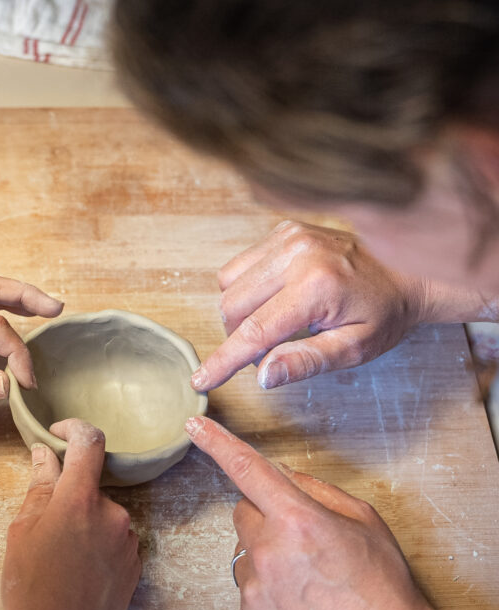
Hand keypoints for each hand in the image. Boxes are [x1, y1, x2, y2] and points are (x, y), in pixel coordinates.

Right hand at [0, 419, 140, 609]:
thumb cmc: (31, 589)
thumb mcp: (22, 531)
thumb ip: (39, 486)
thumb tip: (44, 454)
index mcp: (79, 500)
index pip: (88, 442)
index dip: (74, 428)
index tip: (59, 431)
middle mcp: (112, 513)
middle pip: (91, 486)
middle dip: (69, 497)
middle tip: (45, 528)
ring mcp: (128, 540)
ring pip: (102, 515)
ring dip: (84, 524)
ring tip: (61, 559)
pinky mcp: (136, 563)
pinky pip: (115, 539)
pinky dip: (98, 544)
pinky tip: (79, 572)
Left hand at [186, 416, 498, 609]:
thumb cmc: (381, 583)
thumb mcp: (362, 519)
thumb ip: (313, 489)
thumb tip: (278, 473)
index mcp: (297, 519)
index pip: (246, 468)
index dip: (216, 442)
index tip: (194, 425)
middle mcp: (268, 550)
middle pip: (244, 510)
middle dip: (266, 514)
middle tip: (303, 538)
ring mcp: (255, 586)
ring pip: (245, 548)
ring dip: (266, 551)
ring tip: (306, 575)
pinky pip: (248, 582)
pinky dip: (267, 585)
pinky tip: (299, 598)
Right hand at [191, 221, 425, 390]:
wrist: (408, 268)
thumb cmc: (384, 312)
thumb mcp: (354, 348)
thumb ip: (306, 362)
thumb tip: (263, 375)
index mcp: (316, 288)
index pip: (254, 331)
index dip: (223, 360)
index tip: (201, 379)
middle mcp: (296, 255)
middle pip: (231, 306)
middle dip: (238, 335)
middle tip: (268, 349)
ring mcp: (288, 237)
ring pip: (228, 283)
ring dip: (238, 311)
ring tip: (272, 321)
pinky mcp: (283, 230)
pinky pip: (240, 264)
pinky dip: (246, 287)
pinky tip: (274, 296)